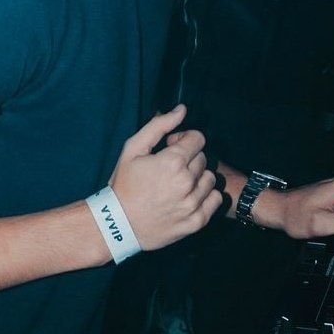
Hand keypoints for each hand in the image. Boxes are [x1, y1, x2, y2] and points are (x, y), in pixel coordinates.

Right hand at [110, 105, 221, 249]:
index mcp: (173, 162)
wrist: (118, 225)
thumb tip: (182, 109)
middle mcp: (187, 182)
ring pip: (210, 179)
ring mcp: (193, 203)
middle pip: (203, 158)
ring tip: (179, 184)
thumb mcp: (133, 149)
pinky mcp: (196, 221)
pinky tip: (188, 198)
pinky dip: (206, 197)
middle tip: (171, 168)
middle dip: (189, 159)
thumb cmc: (124, 184)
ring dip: (198, 178)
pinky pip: (215, 200)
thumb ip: (159, 125)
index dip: (184, 140)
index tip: (172, 148)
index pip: (198, 138)